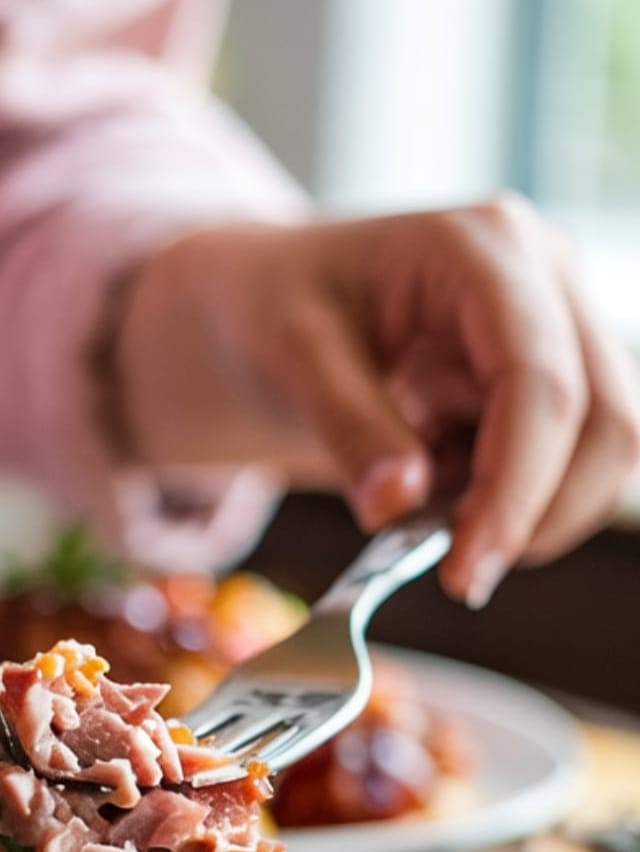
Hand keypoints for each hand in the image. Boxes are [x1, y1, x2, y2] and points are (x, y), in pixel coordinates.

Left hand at [117, 196, 639, 605]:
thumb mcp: (292, 360)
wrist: (270, 303)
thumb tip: (398, 504)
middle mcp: (544, 275)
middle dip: (541, 515)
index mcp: (482, 249)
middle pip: (605, 419)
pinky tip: (449, 495)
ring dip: (535, 513)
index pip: (538, 382)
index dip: (516, 490)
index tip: (466, 571)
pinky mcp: (554, 374)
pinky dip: (518, 502)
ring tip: (438, 522)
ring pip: (607, 447)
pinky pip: (570, 461)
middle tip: (460, 576)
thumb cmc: (275, 310)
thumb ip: (349, 428)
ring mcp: (560, 323)